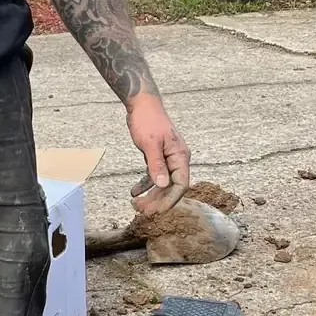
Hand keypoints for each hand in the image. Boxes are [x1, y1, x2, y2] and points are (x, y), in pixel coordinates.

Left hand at [126, 94, 189, 215]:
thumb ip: (157, 164)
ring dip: (150, 195)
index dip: (170, 200)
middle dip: (157, 200)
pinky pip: (154, 175)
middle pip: (171, 186)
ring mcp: (168, 158)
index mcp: (180, 156)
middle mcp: (177, 159)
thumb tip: (163, 185)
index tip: (157, 211)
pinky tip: (134, 192)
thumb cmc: (147, 120)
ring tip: (136, 205)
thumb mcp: (150, 143)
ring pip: (162, 183)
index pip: (181, 184)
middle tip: (142, 211)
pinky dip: (145, 184)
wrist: (141, 103)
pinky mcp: (158, 156)